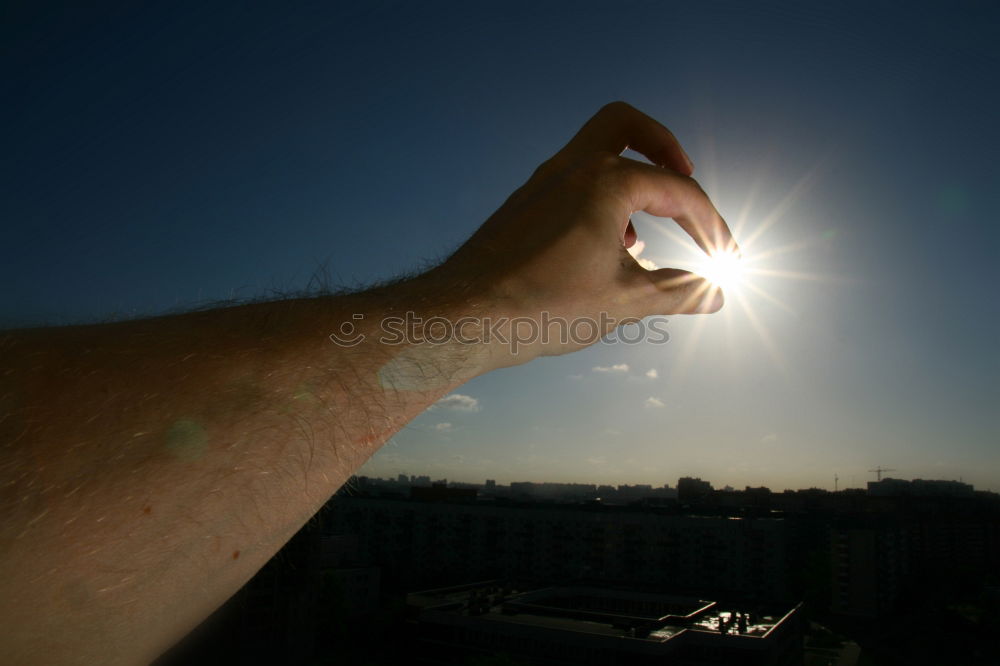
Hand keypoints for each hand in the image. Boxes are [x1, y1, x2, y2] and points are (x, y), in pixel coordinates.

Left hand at [433, 101, 737, 365]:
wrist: (464, 317)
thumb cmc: (543, 305)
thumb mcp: (625, 301)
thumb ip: (679, 291)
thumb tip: (718, 294)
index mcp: (605, 182)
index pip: (678, 191)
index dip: (712, 224)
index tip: (727, 258)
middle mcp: (571, 169)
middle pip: (625, 123)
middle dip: (663, 145)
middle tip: (686, 176)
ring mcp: (540, 184)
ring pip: (593, 152)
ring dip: (628, 177)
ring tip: (642, 235)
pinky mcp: (522, 205)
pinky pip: (569, 182)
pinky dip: (597, 199)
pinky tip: (600, 249)